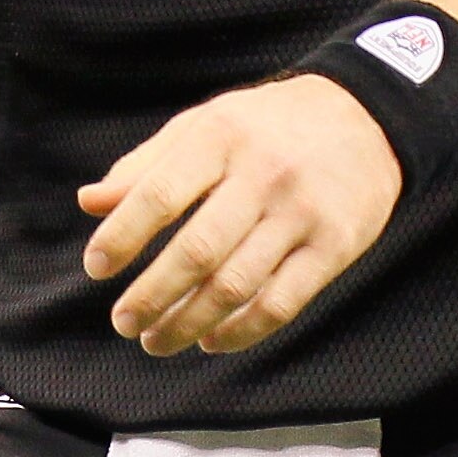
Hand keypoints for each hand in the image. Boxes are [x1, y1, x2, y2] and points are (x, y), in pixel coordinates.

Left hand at [78, 76, 400, 357]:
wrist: (367, 116)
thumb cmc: (269, 125)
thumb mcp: (207, 124)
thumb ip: (147, 164)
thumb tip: (90, 203)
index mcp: (221, 136)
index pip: (159, 194)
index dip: (121, 237)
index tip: (96, 268)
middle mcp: (262, 174)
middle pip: (196, 251)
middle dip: (151, 296)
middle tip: (123, 321)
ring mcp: (301, 213)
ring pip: (235, 285)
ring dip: (187, 323)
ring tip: (156, 340)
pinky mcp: (334, 247)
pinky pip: (280, 304)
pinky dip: (239, 331)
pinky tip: (210, 340)